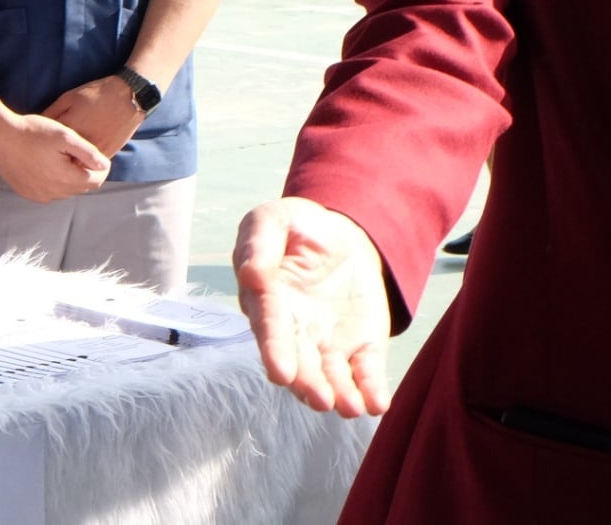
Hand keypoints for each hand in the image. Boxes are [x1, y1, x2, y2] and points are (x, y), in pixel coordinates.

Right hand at [0, 114, 110, 202]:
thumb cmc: (31, 132)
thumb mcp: (64, 135)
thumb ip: (88, 152)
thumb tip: (104, 165)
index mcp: (66, 179)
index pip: (96, 181)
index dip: (100, 169)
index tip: (96, 156)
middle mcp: (53, 192)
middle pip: (81, 187)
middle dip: (84, 173)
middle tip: (77, 154)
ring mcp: (38, 195)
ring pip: (64, 190)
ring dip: (67, 178)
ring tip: (59, 158)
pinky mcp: (26, 193)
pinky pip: (48, 191)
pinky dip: (51, 181)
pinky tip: (44, 164)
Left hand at [42, 76, 144, 159]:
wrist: (128, 98)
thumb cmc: (96, 94)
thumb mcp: (68, 98)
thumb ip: (52, 113)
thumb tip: (38, 124)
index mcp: (69, 128)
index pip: (47, 143)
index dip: (39, 145)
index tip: (33, 146)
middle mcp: (82, 143)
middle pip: (61, 158)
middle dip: (51, 159)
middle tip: (43, 157)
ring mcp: (96, 151)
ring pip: (76, 166)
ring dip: (66, 165)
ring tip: (57, 162)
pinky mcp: (107, 154)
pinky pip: (91, 166)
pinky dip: (82, 165)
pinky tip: (75, 160)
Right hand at [233, 197, 391, 417]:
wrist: (341, 237)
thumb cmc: (298, 227)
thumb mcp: (275, 220)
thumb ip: (260, 243)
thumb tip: (250, 273)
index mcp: (267, 299)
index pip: (270, 327)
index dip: (275, 350)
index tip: (281, 374)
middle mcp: (294, 330)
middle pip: (299, 362)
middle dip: (308, 383)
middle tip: (320, 399)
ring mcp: (328, 343)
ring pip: (330, 375)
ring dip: (339, 393)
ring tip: (350, 408)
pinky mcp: (360, 347)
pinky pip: (365, 372)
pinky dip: (371, 390)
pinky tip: (377, 404)